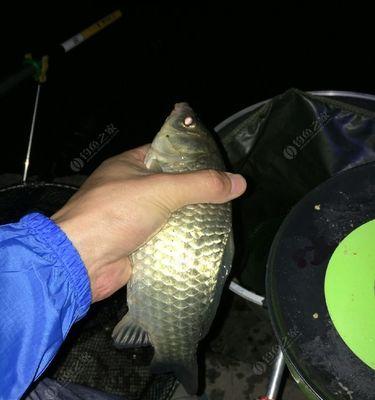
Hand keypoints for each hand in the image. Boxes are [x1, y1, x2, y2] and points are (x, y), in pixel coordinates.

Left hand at [52, 145, 246, 301]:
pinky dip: (183, 239)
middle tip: (227, 193)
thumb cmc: (113, 214)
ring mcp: (135, 217)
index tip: (219, 163)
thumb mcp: (160, 190)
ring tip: (224, 217)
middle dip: (197, 191)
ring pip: (172, 213)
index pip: (167, 152)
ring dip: (192, 218)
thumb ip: (200, 185)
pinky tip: (206, 240)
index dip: (192, 156)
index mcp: (130, 165)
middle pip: (173, 186)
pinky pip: (167, 237)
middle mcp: (132, 190)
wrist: (81, 262)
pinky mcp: (138, 242)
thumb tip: (238, 182)